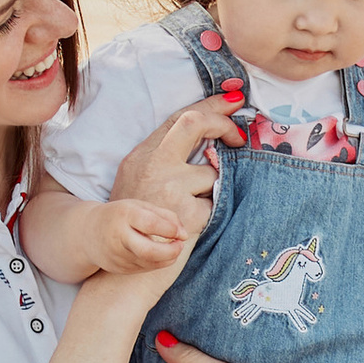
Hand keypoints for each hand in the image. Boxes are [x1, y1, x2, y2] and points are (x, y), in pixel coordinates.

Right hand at [83, 193, 193, 278]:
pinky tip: (159, 254)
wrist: (87, 233)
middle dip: (171, 251)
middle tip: (180, 245)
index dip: (170, 229)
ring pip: (149, 263)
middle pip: (149, 251)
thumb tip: (183, 235)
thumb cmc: (120, 216)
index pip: (150, 224)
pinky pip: (144, 268)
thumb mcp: (140, 207)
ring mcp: (117, 256)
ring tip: (173, 249)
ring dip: (168, 258)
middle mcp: (118, 237)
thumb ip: (165, 216)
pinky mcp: (118, 268)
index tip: (180, 232)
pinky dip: (157, 262)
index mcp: (124, 215)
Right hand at [111, 97, 242, 235]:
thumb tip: (211, 141)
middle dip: (223, 123)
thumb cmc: (143, 223)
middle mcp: (153, 165)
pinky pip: (214, 202)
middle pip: (194, 122)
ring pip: (211, 172)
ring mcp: (169, 187)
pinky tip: (191, 226)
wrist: (124, 262)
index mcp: (142, 155)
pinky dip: (209, 213)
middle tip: (239, 137)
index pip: (179, 117)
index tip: (234, 100)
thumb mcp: (143, 181)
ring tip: (191, 208)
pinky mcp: (185, 212)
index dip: (211, 105)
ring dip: (210, 189)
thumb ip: (169, 158)